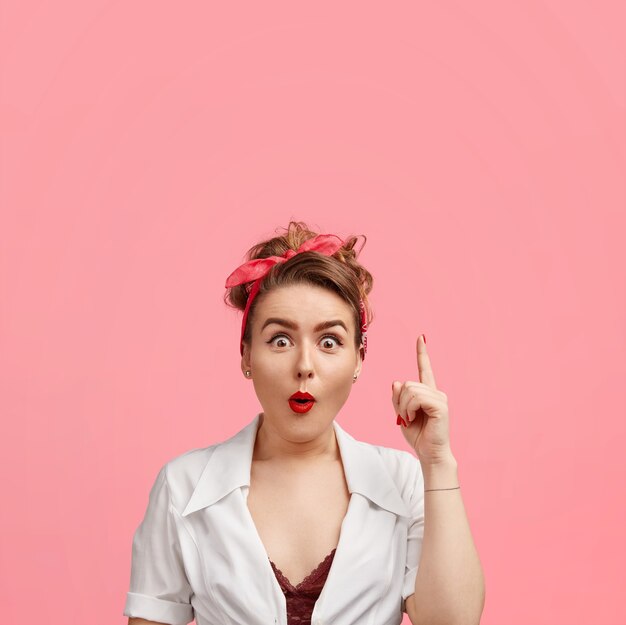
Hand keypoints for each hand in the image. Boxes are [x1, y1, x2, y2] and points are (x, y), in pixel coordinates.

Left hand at [391, 334, 452, 464]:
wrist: (429, 453)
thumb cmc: (418, 436)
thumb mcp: (402, 414)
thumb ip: (398, 398)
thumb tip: (397, 382)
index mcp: (427, 393)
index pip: (425, 369)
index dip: (422, 353)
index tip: (421, 337)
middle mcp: (436, 392)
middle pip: (408, 384)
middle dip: (400, 402)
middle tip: (406, 417)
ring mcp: (440, 398)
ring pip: (410, 390)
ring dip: (404, 407)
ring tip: (411, 419)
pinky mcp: (441, 406)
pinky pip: (416, 398)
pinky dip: (409, 409)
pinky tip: (414, 418)